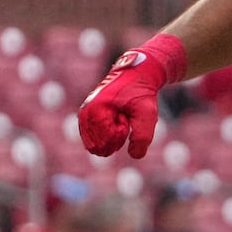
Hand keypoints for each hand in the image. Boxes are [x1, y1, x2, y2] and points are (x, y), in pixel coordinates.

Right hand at [78, 34, 185, 157]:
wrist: (137, 75)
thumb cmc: (142, 93)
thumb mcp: (148, 113)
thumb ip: (143, 136)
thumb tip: (135, 156)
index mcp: (95, 109)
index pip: (106, 140)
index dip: (121, 132)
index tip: (126, 115)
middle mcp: (84, 112)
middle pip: (98, 145)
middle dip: (115, 136)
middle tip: (123, 116)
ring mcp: (83, 115)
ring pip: (95, 145)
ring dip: (112, 134)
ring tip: (120, 116)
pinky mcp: (85, 117)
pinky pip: (93, 141)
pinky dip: (107, 134)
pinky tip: (116, 119)